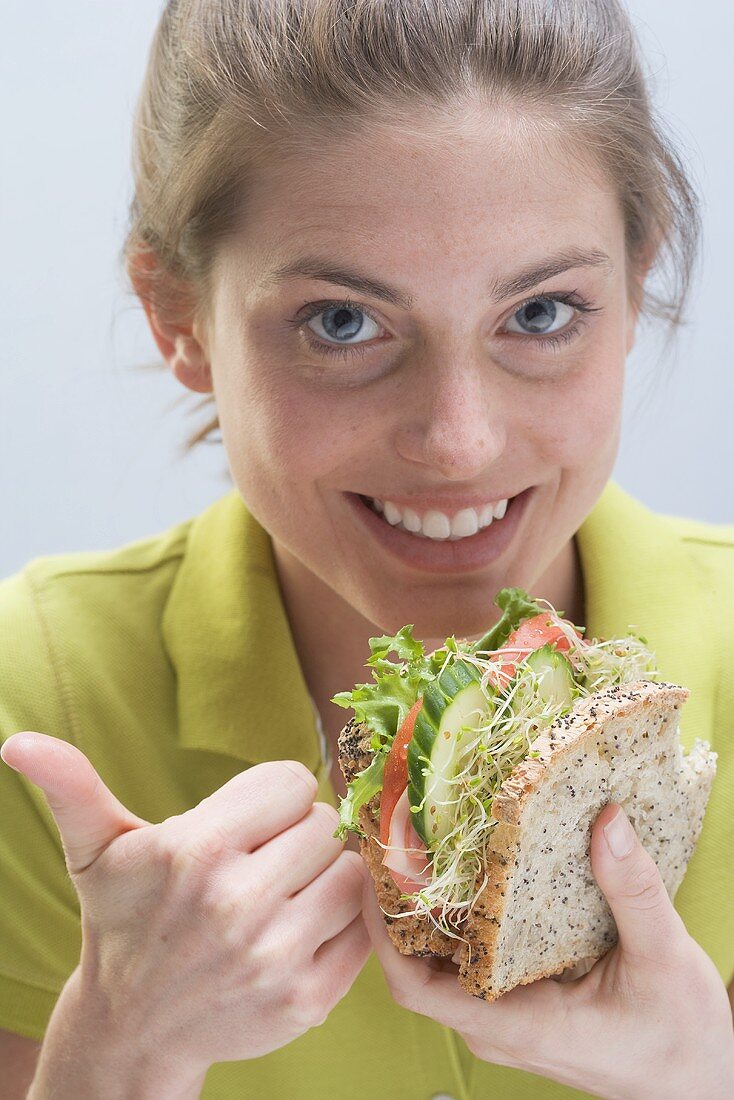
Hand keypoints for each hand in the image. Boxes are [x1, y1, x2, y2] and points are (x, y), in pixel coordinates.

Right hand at [1, 731, 369, 1075]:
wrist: (132, 1028)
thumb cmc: (122, 918)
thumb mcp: (95, 848)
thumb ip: (71, 785)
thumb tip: (17, 742)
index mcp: (195, 850)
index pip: (293, 780)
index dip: (272, 797)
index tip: (246, 823)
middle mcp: (238, 904)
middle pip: (324, 824)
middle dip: (296, 835)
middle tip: (261, 861)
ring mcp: (275, 957)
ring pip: (349, 873)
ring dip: (322, 878)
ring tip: (281, 893)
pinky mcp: (307, 1000)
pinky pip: (363, 930)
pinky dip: (341, 925)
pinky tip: (298, 930)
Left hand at [362, 802, 733, 1099]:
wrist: (702, 1085)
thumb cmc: (681, 1040)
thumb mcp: (665, 961)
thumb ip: (633, 892)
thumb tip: (606, 820)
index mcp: (516, 1023)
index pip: (414, 984)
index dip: (379, 928)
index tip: (368, 867)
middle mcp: (496, 1022)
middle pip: (416, 962)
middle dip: (394, 898)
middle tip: (391, 827)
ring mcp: (504, 1012)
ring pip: (441, 957)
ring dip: (423, 901)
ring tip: (416, 833)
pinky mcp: (519, 998)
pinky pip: (469, 955)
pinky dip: (458, 911)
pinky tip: (464, 864)